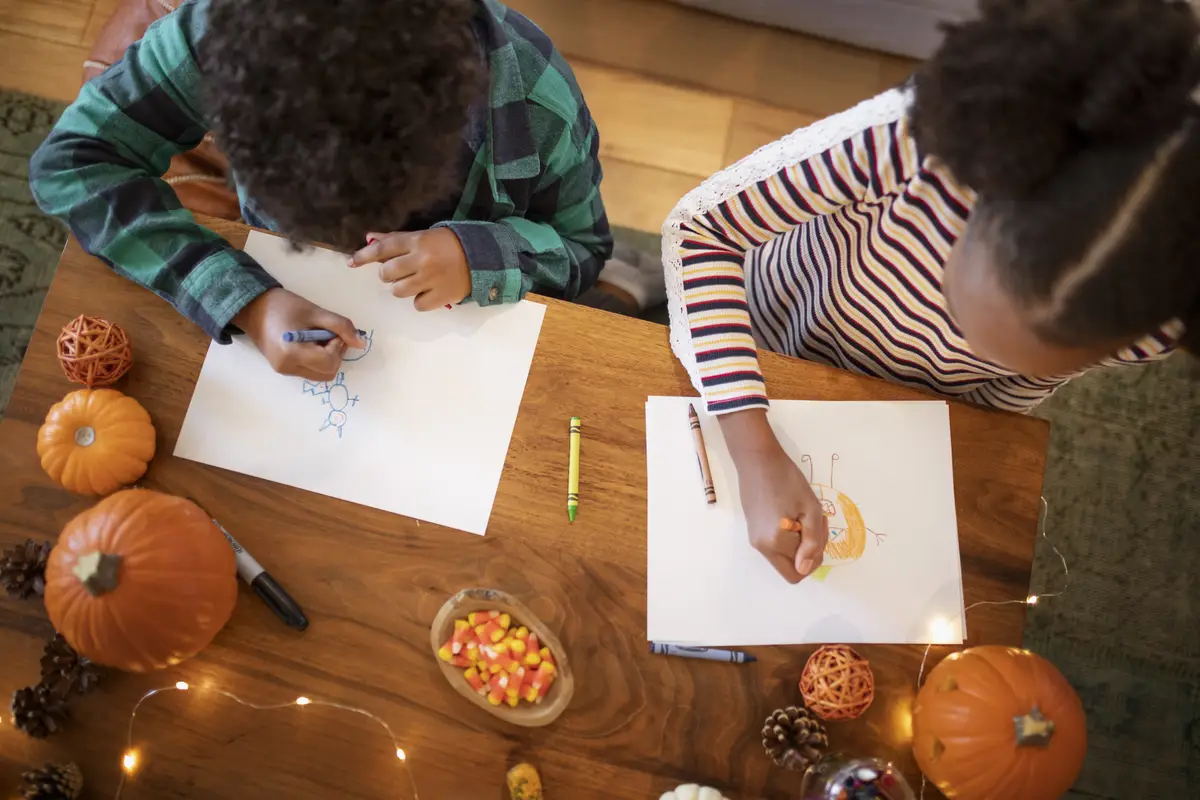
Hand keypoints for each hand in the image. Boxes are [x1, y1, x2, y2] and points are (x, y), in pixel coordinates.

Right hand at [232, 288, 365, 380]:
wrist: (253, 307)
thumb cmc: (284, 306)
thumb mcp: (316, 312)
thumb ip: (341, 326)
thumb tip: (361, 343)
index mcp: (292, 352)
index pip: (329, 361)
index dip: (337, 346)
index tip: (331, 331)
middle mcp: (287, 367)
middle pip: (328, 373)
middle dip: (334, 355)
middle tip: (326, 335)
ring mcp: (284, 371)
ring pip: (320, 375)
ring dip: (326, 358)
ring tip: (316, 338)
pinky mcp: (283, 370)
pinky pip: (310, 371)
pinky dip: (316, 360)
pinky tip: (308, 344)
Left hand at [349, 229, 470, 310]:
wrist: (482, 259)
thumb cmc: (449, 245)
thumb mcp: (424, 236)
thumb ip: (396, 239)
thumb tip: (369, 238)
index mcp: (417, 241)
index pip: (383, 249)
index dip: (364, 256)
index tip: (352, 263)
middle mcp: (422, 260)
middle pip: (387, 273)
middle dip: (389, 274)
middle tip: (401, 272)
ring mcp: (431, 280)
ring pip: (398, 291)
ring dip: (402, 288)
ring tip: (416, 282)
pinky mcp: (441, 297)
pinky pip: (417, 305)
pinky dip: (420, 300)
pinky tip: (429, 292)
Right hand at [720, 409, 828, 582]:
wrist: (757, 460)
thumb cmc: (787, 480)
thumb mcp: (811, 509)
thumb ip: (812, 541)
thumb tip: (804, 568)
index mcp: (774, 542)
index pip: (799, 572)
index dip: (813, 560)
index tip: (817, 533)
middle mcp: (761, 546)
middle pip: (791, 566)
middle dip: (808, 549)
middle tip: (814, 521)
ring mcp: (755, 538)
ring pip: (784, 555)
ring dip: (799, 541)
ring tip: (803, 514)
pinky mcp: (753, 529)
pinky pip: (776, 544)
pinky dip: (789, 535)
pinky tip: (792, 512)